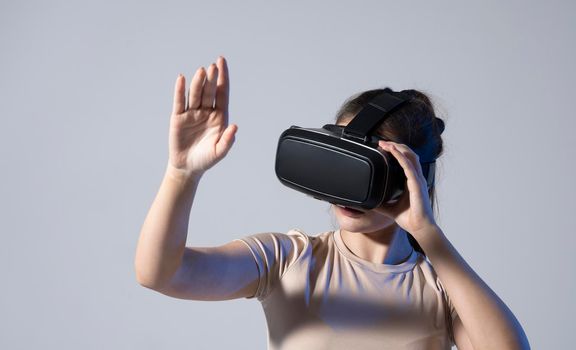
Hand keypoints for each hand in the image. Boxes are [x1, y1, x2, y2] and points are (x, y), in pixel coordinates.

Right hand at [167, 56, 236, 178]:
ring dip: (198, 82)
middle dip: (212, 79)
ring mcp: (192, 113)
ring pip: (195, 94)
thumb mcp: (219, 152)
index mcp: (219, 116)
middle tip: (213, 66)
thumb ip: (228, 140)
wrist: (187, 167)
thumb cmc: (206, 159)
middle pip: (209, 91)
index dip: (223, 78)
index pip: (222, 93)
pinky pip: (180, 102)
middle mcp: (206, 111)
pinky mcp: (178, 117)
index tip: (222, 63)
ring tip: (201, 71)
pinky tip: (182, 79)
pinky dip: (180, 91)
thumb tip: (235, 127)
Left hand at [374, 141, 437, 237]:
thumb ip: (380, 203)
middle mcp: (416, 178)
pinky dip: (401, 157)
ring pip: (409, 157)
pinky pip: (409, 167)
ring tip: (386, 143)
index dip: (396, 152)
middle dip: (396, 146)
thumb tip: (368, 202)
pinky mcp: (417, 184)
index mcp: (412, 182)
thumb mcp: (389, 209)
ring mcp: (418, 180)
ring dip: (397, 148)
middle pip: (408, 155)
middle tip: (382, 142)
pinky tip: (394, 151)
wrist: (420, 228)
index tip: (383, 148)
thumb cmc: (409, 219)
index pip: (406, 161)